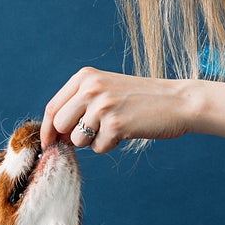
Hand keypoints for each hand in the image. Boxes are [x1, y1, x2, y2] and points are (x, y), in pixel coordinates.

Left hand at [40, 68, 195, 152]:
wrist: (178, 101)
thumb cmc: (142, 100)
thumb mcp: (107, 90)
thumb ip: (80, 104)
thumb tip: (55, 134)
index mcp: (85, 76)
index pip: (52, 107)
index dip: (47, 129)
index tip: (48, 144)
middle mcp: (91, 88)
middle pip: (59, 124)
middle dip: (70, 137)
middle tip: (91, 136)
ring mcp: (102, 105)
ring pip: (77, 139)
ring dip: (93, 141)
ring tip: (116, 127)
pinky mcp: (115, 124)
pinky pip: (98, 148)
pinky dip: (110, 145)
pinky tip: (127, 131)